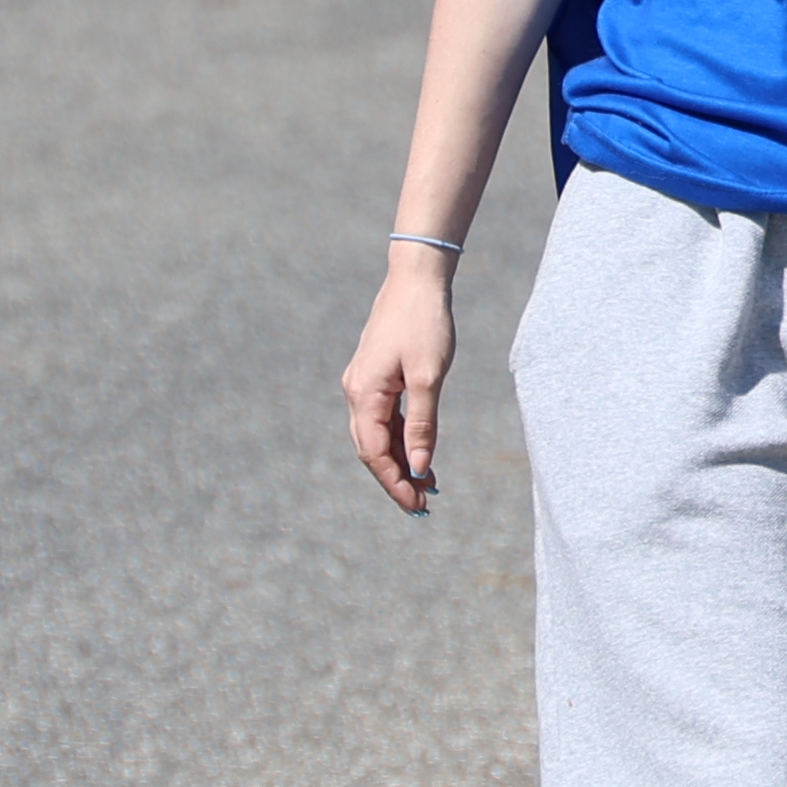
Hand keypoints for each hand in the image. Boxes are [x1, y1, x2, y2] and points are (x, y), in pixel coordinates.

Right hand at [343, 258, 459, 512]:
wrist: (415, 281)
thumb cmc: (425, 325)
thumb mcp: (429, 377)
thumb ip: (423, 423)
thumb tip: (421, 465)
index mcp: (364, 394)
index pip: (375, 453)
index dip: (394, 482)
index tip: (416, 505)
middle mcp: (356, 393)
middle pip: (371, 449)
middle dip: (395, 478)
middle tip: (423, 504)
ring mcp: (363, 385)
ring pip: (377, 436)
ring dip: (399, 461)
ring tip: (427, 486)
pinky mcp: (375, 378)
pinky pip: (384, 419)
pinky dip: (401, 439)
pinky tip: (420, 454)